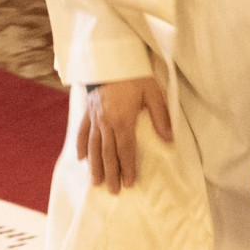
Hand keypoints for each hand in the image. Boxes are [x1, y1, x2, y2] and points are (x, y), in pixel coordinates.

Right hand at [76, 77, 171, 193]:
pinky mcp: (87, 111)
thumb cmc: (134, 76)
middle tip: (113, 190)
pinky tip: (80, 159)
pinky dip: (81, 146)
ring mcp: (94, 118)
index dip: (128, 167)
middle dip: (111, 173)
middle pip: (108, 153)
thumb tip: (169, 139)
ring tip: (96, 182)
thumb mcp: (152, 93)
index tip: (129, 183)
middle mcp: (106, 122)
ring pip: (93, 147)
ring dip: (95, 166)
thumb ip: (160, 117)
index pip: (126, 149)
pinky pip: (82, 132)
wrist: (110, 59)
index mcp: (123, 120)